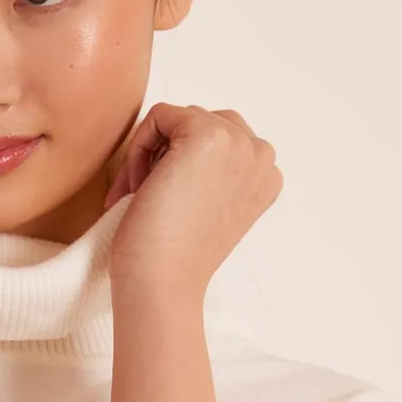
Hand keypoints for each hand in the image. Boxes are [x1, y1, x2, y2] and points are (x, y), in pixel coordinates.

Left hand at [103, 103, 283, 298]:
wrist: (162, 285)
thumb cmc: (171, 261)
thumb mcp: (206, 209)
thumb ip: (212, 175)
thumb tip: (177, 146)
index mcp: (267, 177)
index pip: (221, 141)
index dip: (180, 166)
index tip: (159, 201)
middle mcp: (262, 156)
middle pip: (202, 122)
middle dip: (164, 154)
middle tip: (139, 196)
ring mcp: (239, 143)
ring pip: (180, 118)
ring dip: (149, 152)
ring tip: (136, 194)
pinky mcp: (207, 134)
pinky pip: (159, 115)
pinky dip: (137, 147)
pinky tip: (134, 188)